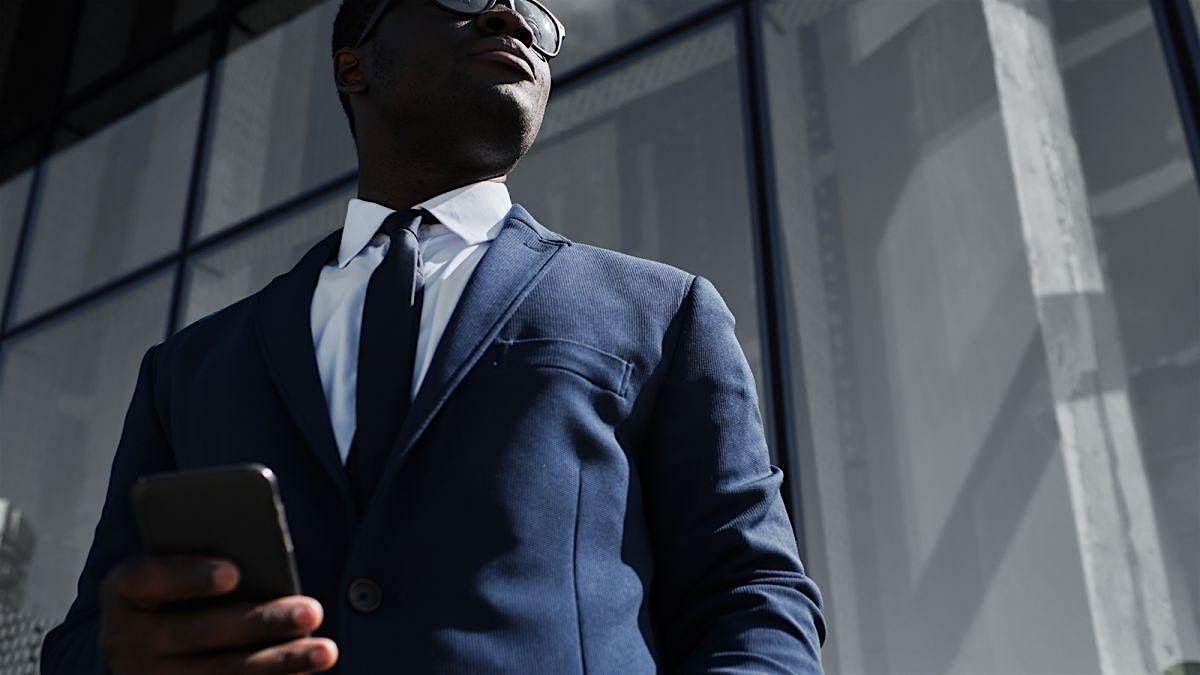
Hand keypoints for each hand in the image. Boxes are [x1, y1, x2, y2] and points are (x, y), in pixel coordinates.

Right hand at [98, 555, 337, 673]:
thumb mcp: (180, 566)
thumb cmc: (183, 585)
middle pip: (196, 631)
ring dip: (278, 661)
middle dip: (259, 622)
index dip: (188, 575)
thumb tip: (264, 560)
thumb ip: (211, 556)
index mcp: (123, 591)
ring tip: (326, 649)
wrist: (149, 644)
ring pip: (219, 672)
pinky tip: (306, 671)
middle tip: (311, 611)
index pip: (145, 578)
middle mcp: (126, 640)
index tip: (233, 572)